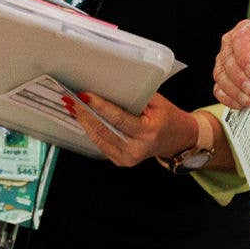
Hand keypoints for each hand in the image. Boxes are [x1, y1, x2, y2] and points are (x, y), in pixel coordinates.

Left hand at [63, 91, 194, 168]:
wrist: (178, 139)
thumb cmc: (168, 117)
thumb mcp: (157, 102)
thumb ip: (134, 97)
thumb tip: (106, 87)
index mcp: (148, 132)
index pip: (118, 119)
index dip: (99, 106)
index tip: (84, 95)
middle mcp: (137, 149)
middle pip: (104, 129)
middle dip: (85, 112)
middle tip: (71, 98)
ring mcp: (128, 158)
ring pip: (99, 138)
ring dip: (84, 121)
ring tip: (71, 106)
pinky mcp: (122, 161)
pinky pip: (102, 144)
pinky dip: (91, 130)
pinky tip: (82, 118)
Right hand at [214, 20, 249, 110]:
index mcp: (247, 30)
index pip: (239, 39)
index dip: (244, 57)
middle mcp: (231, 44)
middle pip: (227, 61)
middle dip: (240, 79)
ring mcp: (225, 62)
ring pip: (221, 76)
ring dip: (234, 91)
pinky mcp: (224, 79)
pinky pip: (219, 89)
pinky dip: (228, 98)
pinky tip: (241, 104)